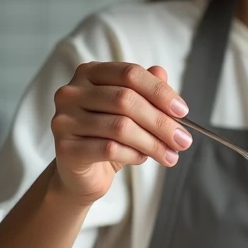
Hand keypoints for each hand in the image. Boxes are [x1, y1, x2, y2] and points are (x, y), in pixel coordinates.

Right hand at [49, 62, 190, 203]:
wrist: (80, 173)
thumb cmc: (107, 137)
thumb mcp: (131, 112)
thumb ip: (145, 91)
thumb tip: (163, 73)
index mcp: (89, 73)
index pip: (130, 74)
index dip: (160, 92)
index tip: (183, 111)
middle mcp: (72, 92)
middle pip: (126, 100)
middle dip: (161, 122)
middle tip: (183, 140)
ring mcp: (64, 120)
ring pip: (120, 127)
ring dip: (152, 143)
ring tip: (170, 155)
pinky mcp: (65, 148)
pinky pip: (109, 149)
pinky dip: (134, 155)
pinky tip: (143, 159)